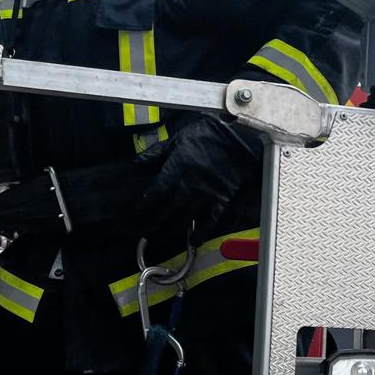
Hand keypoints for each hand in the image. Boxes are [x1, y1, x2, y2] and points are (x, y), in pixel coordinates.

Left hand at [134, 115, 261, 238]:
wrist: (239, 137)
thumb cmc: (208, 134)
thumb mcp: (178, 138)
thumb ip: (156, 152)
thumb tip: (137, 162)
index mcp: (176, 169)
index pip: (155, 193)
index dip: (144, 206)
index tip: (135, 215)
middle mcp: (189, 185)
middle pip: (167, 210)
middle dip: (154, 223)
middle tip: (144, 232)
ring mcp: (206, 194)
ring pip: (185, 218)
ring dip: (171, 230)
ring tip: (161, 238)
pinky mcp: (222, 199)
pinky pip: (210, 221)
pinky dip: (202, 233)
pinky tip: (194, 241)